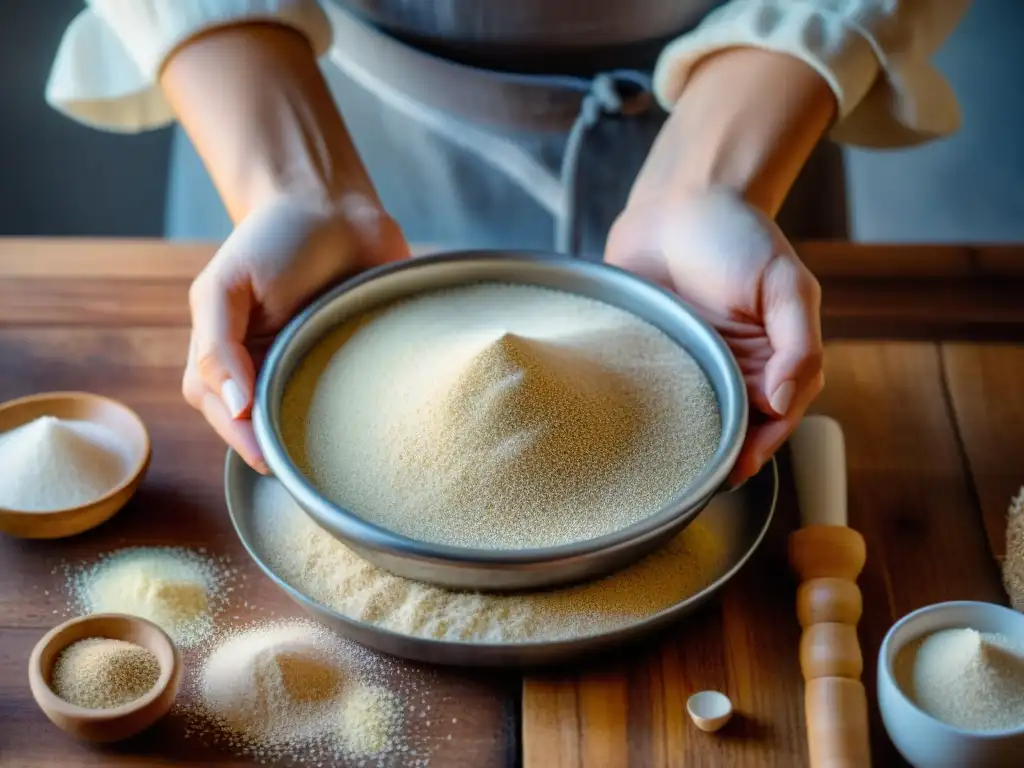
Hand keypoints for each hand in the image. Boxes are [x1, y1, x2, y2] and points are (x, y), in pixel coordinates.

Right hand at [183, 193, 408, 471]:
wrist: (333, 205)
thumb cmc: (273, 240)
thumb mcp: (225, 286)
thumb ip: (216, 346)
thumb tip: (234, 408)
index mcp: (229, 360)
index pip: (225, 414)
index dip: (243, 439)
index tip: (268, 458)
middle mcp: (269, 372)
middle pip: (267, 428)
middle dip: (283, 447)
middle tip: (305, 465)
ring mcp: (313, 370)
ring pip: (310, 422)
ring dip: (320, 437)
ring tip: (339, 454)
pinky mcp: (355, 364)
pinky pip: (357, 403)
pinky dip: (363, 416)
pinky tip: (375, 428)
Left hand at [606, 186, 823, 483]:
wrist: (680, 201)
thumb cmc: (739, 236)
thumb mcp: (785, 283)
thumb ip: (797, 343)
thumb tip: (783, 402)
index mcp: (772, 361)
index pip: (774, 419)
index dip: (760, 446)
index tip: (739, 468)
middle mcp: (731, 370)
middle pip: (731, 429)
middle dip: (717, 455)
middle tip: (695, 478)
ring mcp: (689, 365)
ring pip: (690, 418)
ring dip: (681, 441)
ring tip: (663, 467)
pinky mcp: (650, 355)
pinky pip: (647, 393)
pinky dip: (643, 412)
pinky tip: (627, 428)